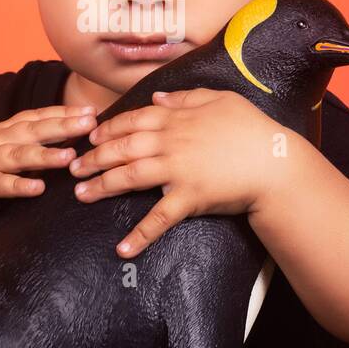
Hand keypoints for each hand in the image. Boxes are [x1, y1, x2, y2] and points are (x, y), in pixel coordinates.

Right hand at [0, 105, 96, 219]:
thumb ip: (16, 143)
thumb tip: (52, 142)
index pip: (35, 117)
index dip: (63, 112)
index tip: (91, 110)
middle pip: (32, 130)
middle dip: (63, 125)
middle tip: (92, 122)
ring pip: (18, 156)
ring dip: (45, 155)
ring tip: (70, 156)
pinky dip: (17, 186)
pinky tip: (37, 189)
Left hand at [69, 88, 285, 257]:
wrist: (275, 162)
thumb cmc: (252, 129)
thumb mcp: (220, 99)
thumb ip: (185, 98)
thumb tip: (157, 99)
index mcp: (176, 119)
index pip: (132, 121)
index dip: (108, 129)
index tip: (90, 137)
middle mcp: (170, 143)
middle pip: (122, 148)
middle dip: (93, 158)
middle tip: (73, 168)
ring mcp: (177, 171)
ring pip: (130, 177)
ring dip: (102, 187)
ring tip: (81, 195)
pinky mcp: (189, 198)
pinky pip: (159, 219)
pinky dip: (140, 235)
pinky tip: (122, 249)